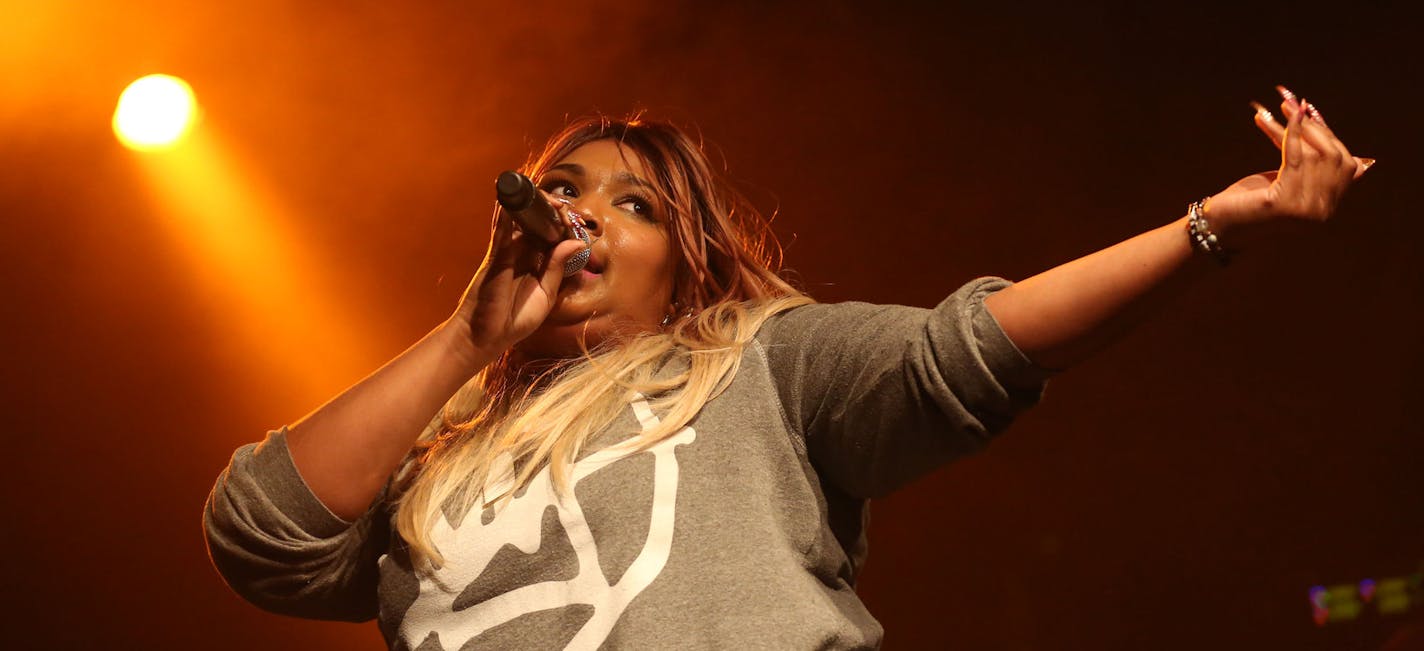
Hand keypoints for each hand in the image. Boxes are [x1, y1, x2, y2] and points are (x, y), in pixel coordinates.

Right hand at [449, 197, 587, 362]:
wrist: (485, 335)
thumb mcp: (546, 295)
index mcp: (542, 263)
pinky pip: (501, 231)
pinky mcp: (496, 255)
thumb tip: (578, 243)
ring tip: (549, 199)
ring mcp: (510, 252)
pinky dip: (507, 215)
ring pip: (522, 222)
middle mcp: (526, 254)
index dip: (568, 228)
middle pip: (541, 225)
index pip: (557, 238)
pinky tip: (514, 200)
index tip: (579, 222)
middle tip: (565, 208)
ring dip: (535, 207)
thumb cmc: (516, 318)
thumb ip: (558, 268)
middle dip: (554, 212)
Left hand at [1202, 86, 1371, 245]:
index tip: (1311, 113)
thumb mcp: (1284, 180)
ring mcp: (1306, 212)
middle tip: (1293, 105)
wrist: (1217, 226)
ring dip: (1296, 126)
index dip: (1330, 136)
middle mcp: (1322, 214)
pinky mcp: (1285, 204)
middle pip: (1334, 158)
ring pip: (1314, 155)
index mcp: (1327, 210)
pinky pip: (1295, 159)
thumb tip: (1326, 127)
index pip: (1345, 166)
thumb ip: (1309, 164)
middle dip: (1314, 127)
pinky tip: (1279, 118)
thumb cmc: (1248, 202)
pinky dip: (1290, 134)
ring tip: (1279, 107)